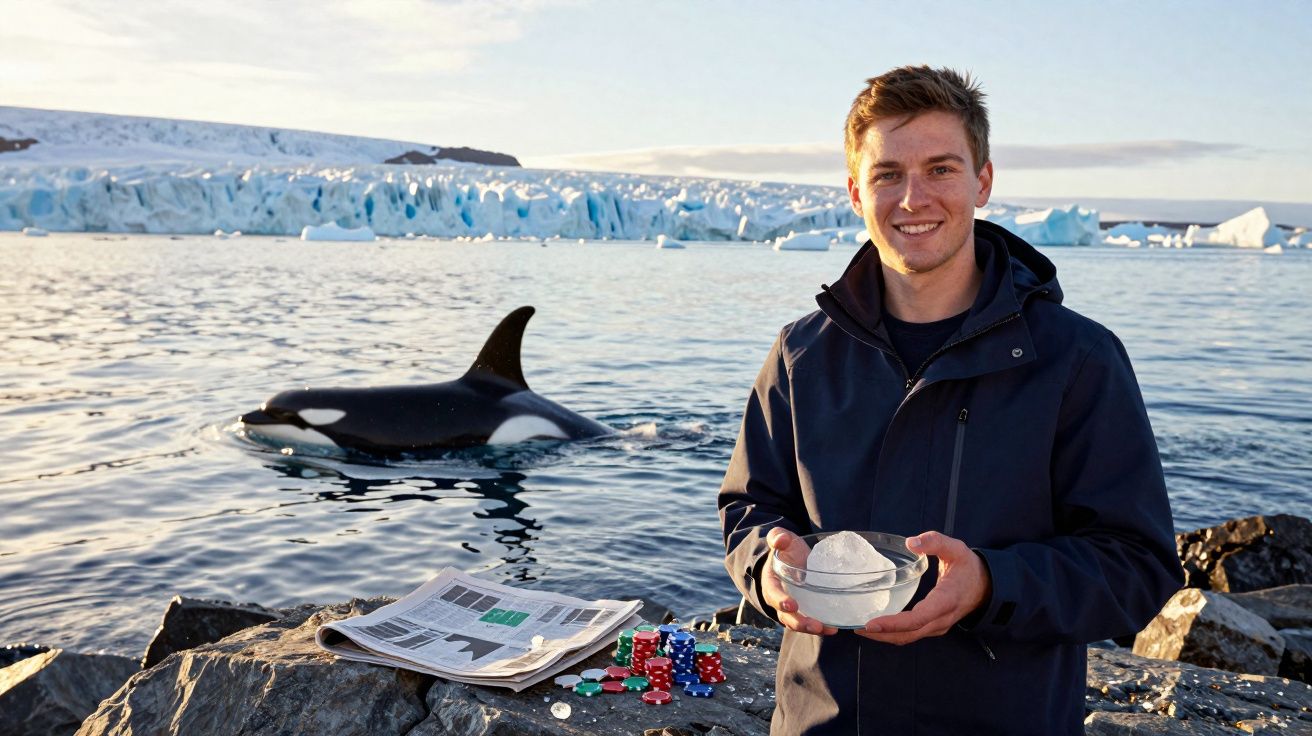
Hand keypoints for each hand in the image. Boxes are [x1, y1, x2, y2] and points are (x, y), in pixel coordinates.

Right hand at [761, 528, 837, 635]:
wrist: (792, 559)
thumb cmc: (785, 550)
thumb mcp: (782, 540)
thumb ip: (778, 537)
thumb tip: (780, 540)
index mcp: (771, 583)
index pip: (773, 594)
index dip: (781, 601)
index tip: (792, 605)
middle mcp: (779, 600)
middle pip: (786, 616)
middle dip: (800, 622)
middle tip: (815, 625)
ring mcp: (792, 608)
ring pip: (798, 623)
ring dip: (812, 628)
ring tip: (829, 629)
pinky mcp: (805, 610)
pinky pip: (810, 622)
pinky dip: (822, 626)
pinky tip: (834, 627)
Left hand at [857, 531, 990, 644]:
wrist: (988, 586)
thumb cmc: (969, 567)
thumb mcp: (956, 549)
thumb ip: (935, 541)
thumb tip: (911, 542)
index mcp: (945, 601)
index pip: (917, 618)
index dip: (893, 624)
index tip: (871, 624)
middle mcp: (941, 618)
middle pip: (909, 634)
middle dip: (882, 634)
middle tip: (857, 627)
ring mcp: (939, 625)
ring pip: (910, 638)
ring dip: (886, 637)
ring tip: (862, 629)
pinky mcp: (934, 626)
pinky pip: (913, 634)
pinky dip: (895, 633)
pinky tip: (879, 627)